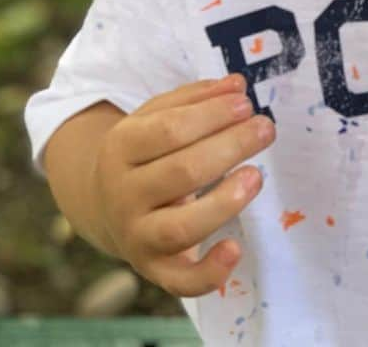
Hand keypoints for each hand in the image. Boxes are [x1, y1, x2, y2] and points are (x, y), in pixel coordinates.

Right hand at [90, 75, 275, 297]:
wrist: (103, 203)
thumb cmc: (146, 150)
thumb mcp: (158, 115)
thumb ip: (196, 98)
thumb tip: (236, 85)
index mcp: (121, 147)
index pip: (169, 130)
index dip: (211, 116)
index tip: (246, 104)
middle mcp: (124, 195)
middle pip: (182, 173)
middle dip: (230, 147)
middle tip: (265, 129)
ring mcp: (136, 236)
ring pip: (181, 227)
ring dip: (225, 202)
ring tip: (257, 175)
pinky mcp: (153, 269)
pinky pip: (180, 281)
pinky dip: (208, 273)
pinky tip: (235, 248)